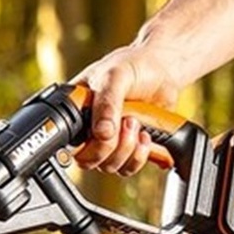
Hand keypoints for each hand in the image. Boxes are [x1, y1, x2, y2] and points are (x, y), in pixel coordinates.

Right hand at [71, 46, 180, 174]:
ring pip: (109, 166)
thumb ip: (107, 104)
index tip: (102, 133)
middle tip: (128, 122)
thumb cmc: (135, 65)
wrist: (163, 69)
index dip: (84, 145)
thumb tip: (102, 134)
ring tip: (138, 124)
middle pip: (89, 160)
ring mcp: (108, 142)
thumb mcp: (116, 77)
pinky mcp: (128, 149)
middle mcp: (89, 131)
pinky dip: (139, 156)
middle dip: (111, 146)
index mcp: (77, 112)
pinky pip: (127, 168)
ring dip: (127, 149)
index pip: (70, 143)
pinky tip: (146, 137)